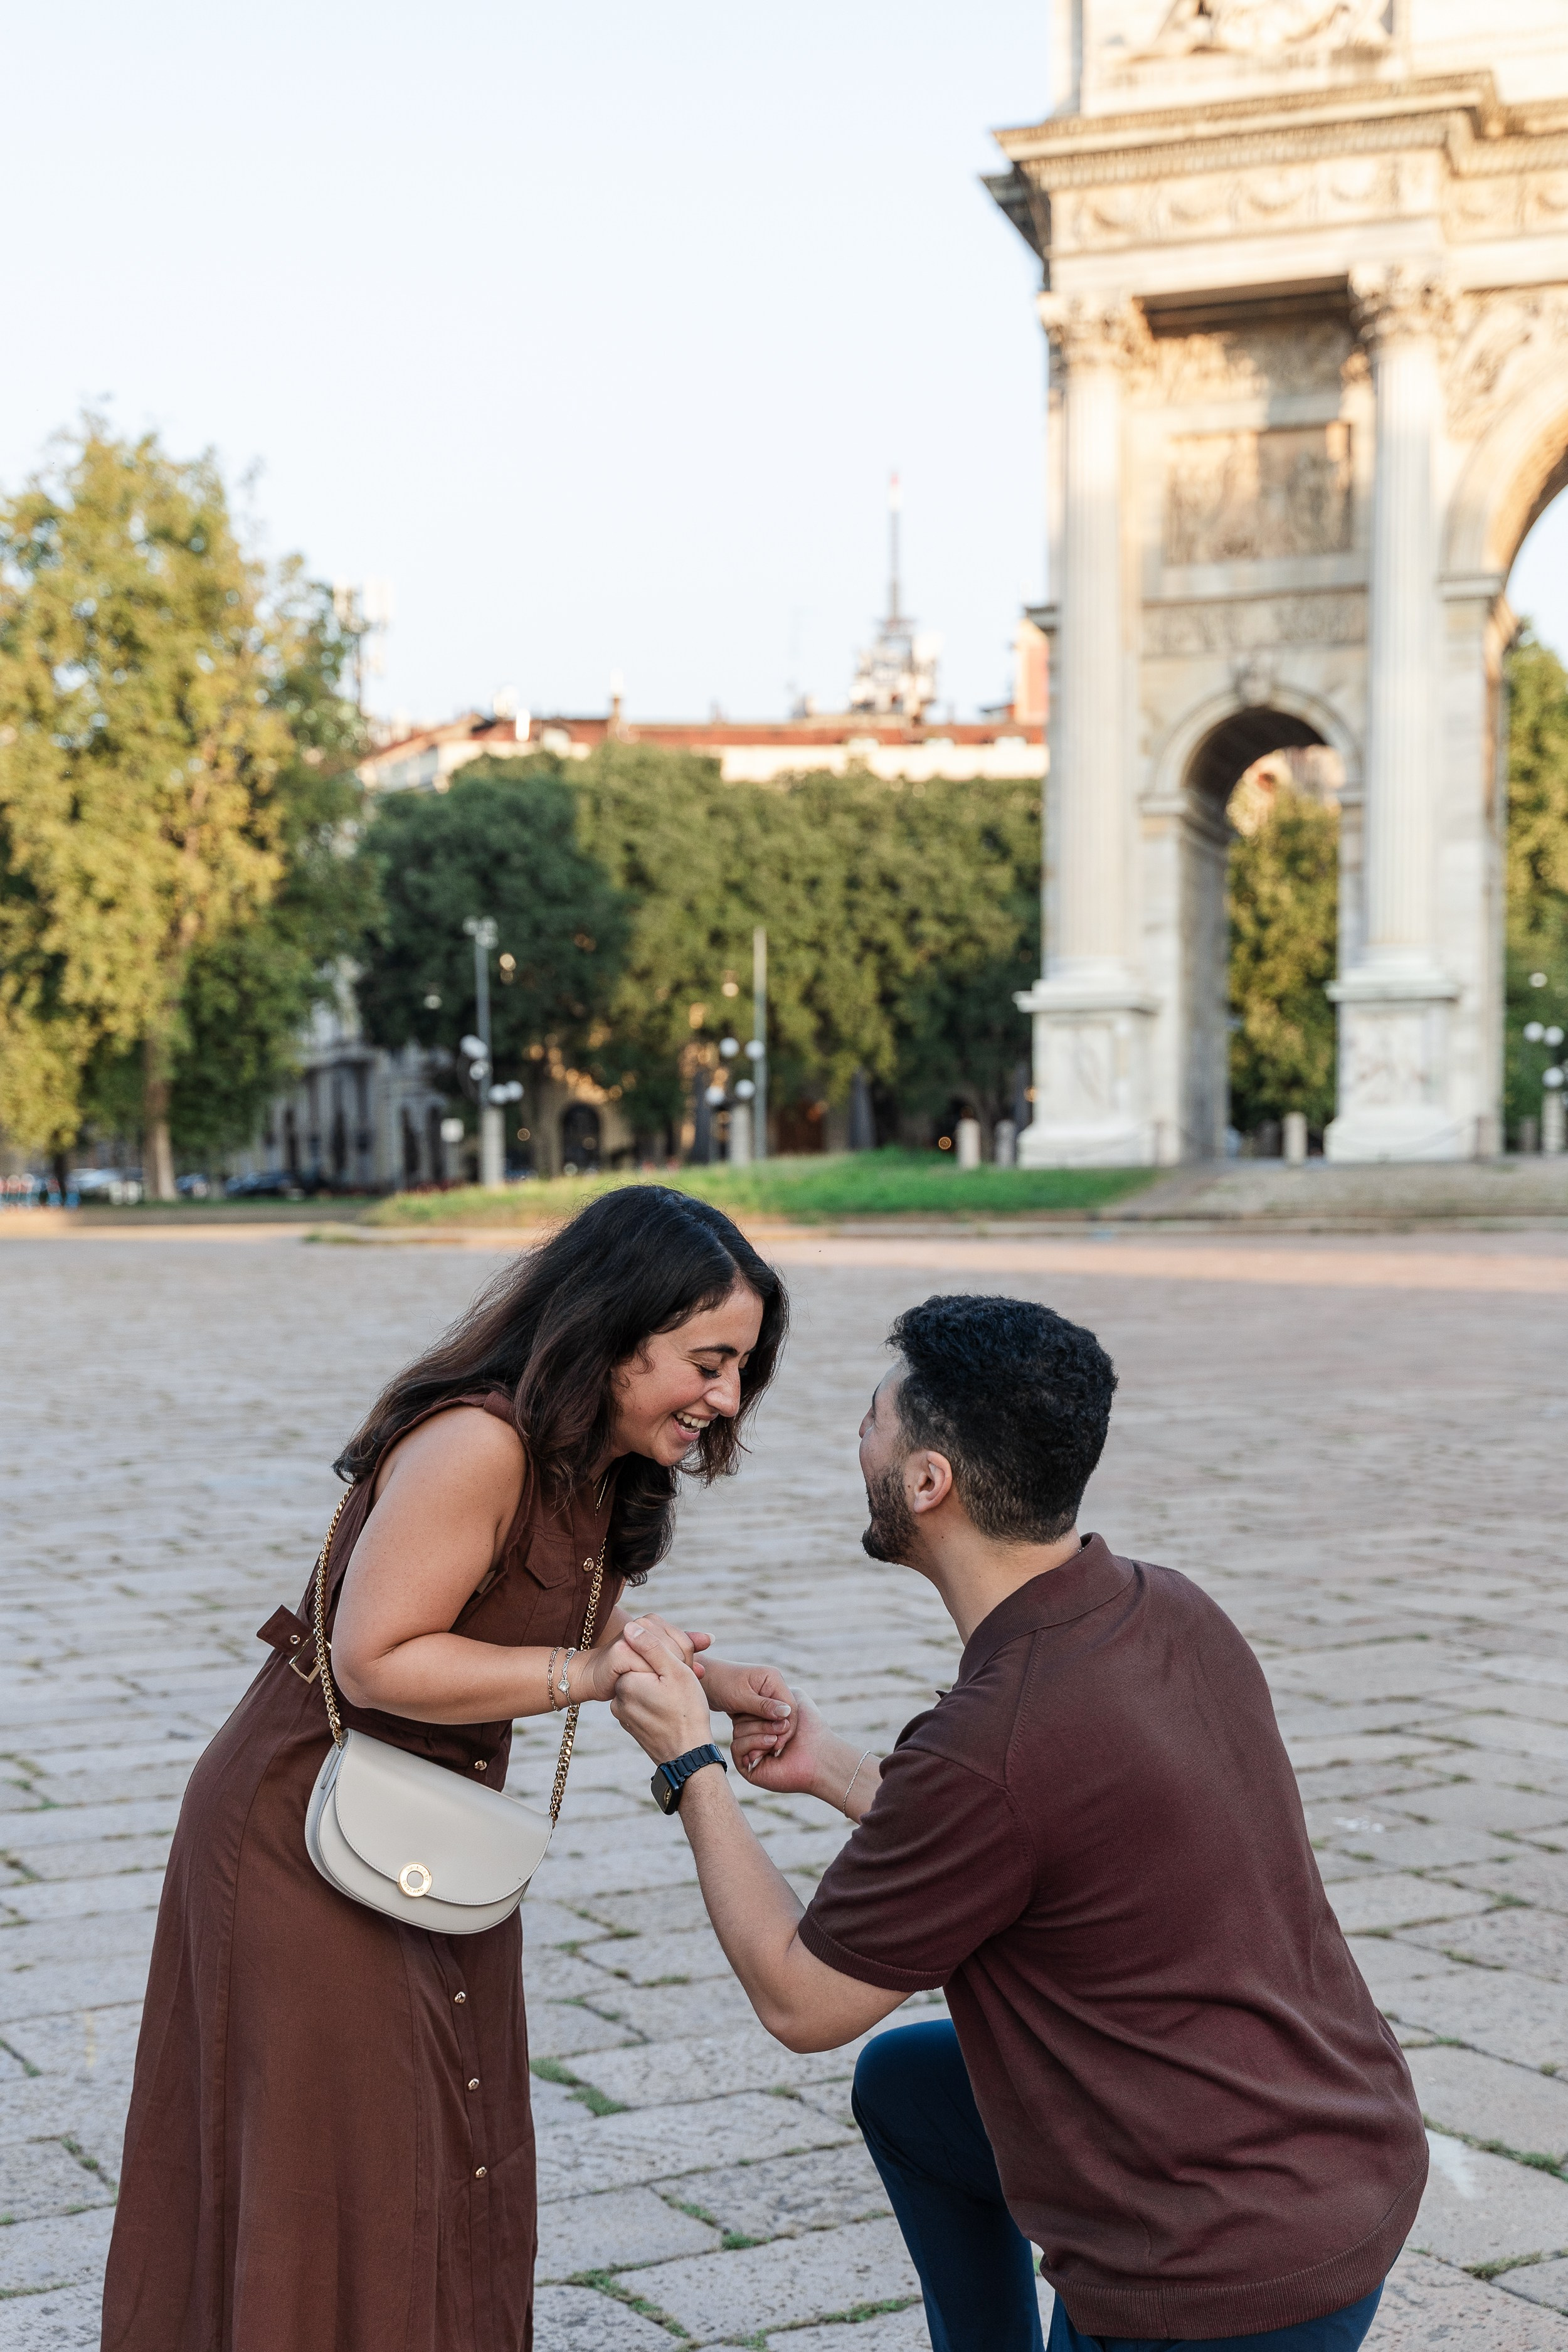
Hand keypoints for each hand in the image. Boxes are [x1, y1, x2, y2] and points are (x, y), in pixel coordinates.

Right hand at [576, 1613, 707, 1705]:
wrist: (597, 1678)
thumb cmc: (631, 1670)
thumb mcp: (661, 1659)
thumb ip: (685, 1647)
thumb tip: (711, 1638)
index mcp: (654, 1621)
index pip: (686, 1643)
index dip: (688, 1664)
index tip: (685, 1679)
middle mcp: (643, 1623)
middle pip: (677, 1651)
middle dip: (679, 1672)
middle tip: (675, 1688)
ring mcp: (630, 1635)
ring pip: (664, 1660)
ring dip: (665, 1678)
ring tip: (661, 1691)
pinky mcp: (620, 1652)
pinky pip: (646, 1669)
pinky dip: (650, 1683)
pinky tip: (648, 1692)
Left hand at [609, 1620, 714, 1761]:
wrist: (689, 1757)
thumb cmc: (687, 1712)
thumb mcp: (675, 1671)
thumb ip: (651, 1646)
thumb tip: (630, 1626)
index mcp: (625, 1680)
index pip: (642, 1651)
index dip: (667, 1655)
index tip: (682, 1669)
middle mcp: (617, 1697)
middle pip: (642, 1669)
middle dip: (663, 1670)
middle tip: (685, 1683)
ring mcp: (622, 1714)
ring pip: (644, 1686)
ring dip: (661, 1686)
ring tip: (680, 1699)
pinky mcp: (630, 1725)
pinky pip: (643, 1703)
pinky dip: (657, 1702)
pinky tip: (672, 1710)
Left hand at [699, 1659, 797, 1756]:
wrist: (703, 1681)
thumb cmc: (720, 1684)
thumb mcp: (741, 1697)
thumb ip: (763, 1706)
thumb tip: (786, 1713)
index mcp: (773, 1679)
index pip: (790, 1707)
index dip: (787, 1728)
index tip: (777, 1746)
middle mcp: (773, 1686)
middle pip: (785, 1716)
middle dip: (776, 1734)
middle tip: (766, 1753)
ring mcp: (766, 1695)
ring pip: (775, 1721)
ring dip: (767, 1735)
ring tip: (756, 1752)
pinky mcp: (758, 1705)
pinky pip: (765, 1721)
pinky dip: (759, 1732)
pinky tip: (753, 1746)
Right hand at [732, 1693, 879, 1818]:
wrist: (819, 1755)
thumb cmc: (811, 1727)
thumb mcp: (794, 1699)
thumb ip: (774, 1692)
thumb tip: (755, 1696)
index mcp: (763, 1721)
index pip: (746, 1707)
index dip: (757, 1705)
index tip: (774, 1709)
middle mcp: (755, 1735)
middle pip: (739, 1719)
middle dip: (760, 1720)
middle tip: (781, 1727)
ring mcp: (750, 1751)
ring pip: (737, 1732)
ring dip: (759, 1731)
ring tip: (778, 1739)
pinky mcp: (747, 1766)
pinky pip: (736, 1747)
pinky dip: (753, 1743)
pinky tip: (771, 1747)